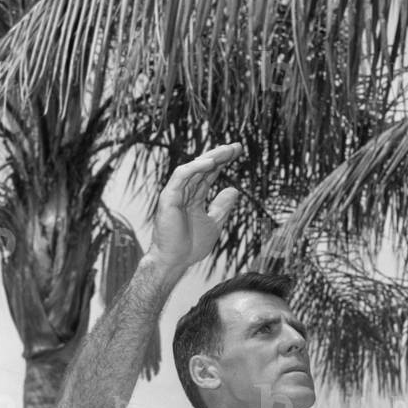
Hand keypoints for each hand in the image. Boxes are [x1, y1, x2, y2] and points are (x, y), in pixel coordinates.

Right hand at [145, 143, 242, 273]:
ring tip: (226, 151)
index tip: (238, 152)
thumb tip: (235, 190)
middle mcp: (185, 191)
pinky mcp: (169, 197)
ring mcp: (176, 192)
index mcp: (194, 196)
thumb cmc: (191, 246)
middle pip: (202, 167)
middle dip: (219, 155)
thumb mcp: (214, 223)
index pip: (209, 173)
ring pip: (193, 167)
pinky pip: (181, 176)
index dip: (223, 162)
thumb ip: (222, 206)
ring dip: (210, 158)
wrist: (175, 261)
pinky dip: (195, 168)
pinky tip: (210, 163)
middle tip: (236, 146)